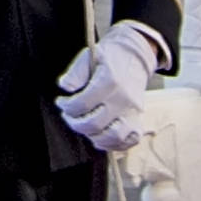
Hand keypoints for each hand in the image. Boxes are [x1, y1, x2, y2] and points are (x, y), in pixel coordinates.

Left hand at [52, 23, 162, 151]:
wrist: (134, 57)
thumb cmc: (109, 57)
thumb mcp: (89, 56)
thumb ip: (75, 73)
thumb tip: (65, 87)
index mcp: (110, 81)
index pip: (83, 104)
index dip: (67, 106)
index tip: (61, 102)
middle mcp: (124, 99)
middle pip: (94, 124)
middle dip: (75, 122)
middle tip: (69, 115)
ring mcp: (133, 112)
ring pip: (112, 137)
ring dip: (93, 136)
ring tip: (84, 125)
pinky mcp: (138, 119)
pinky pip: (128, 141)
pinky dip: (112, 143)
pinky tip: (99, 134)